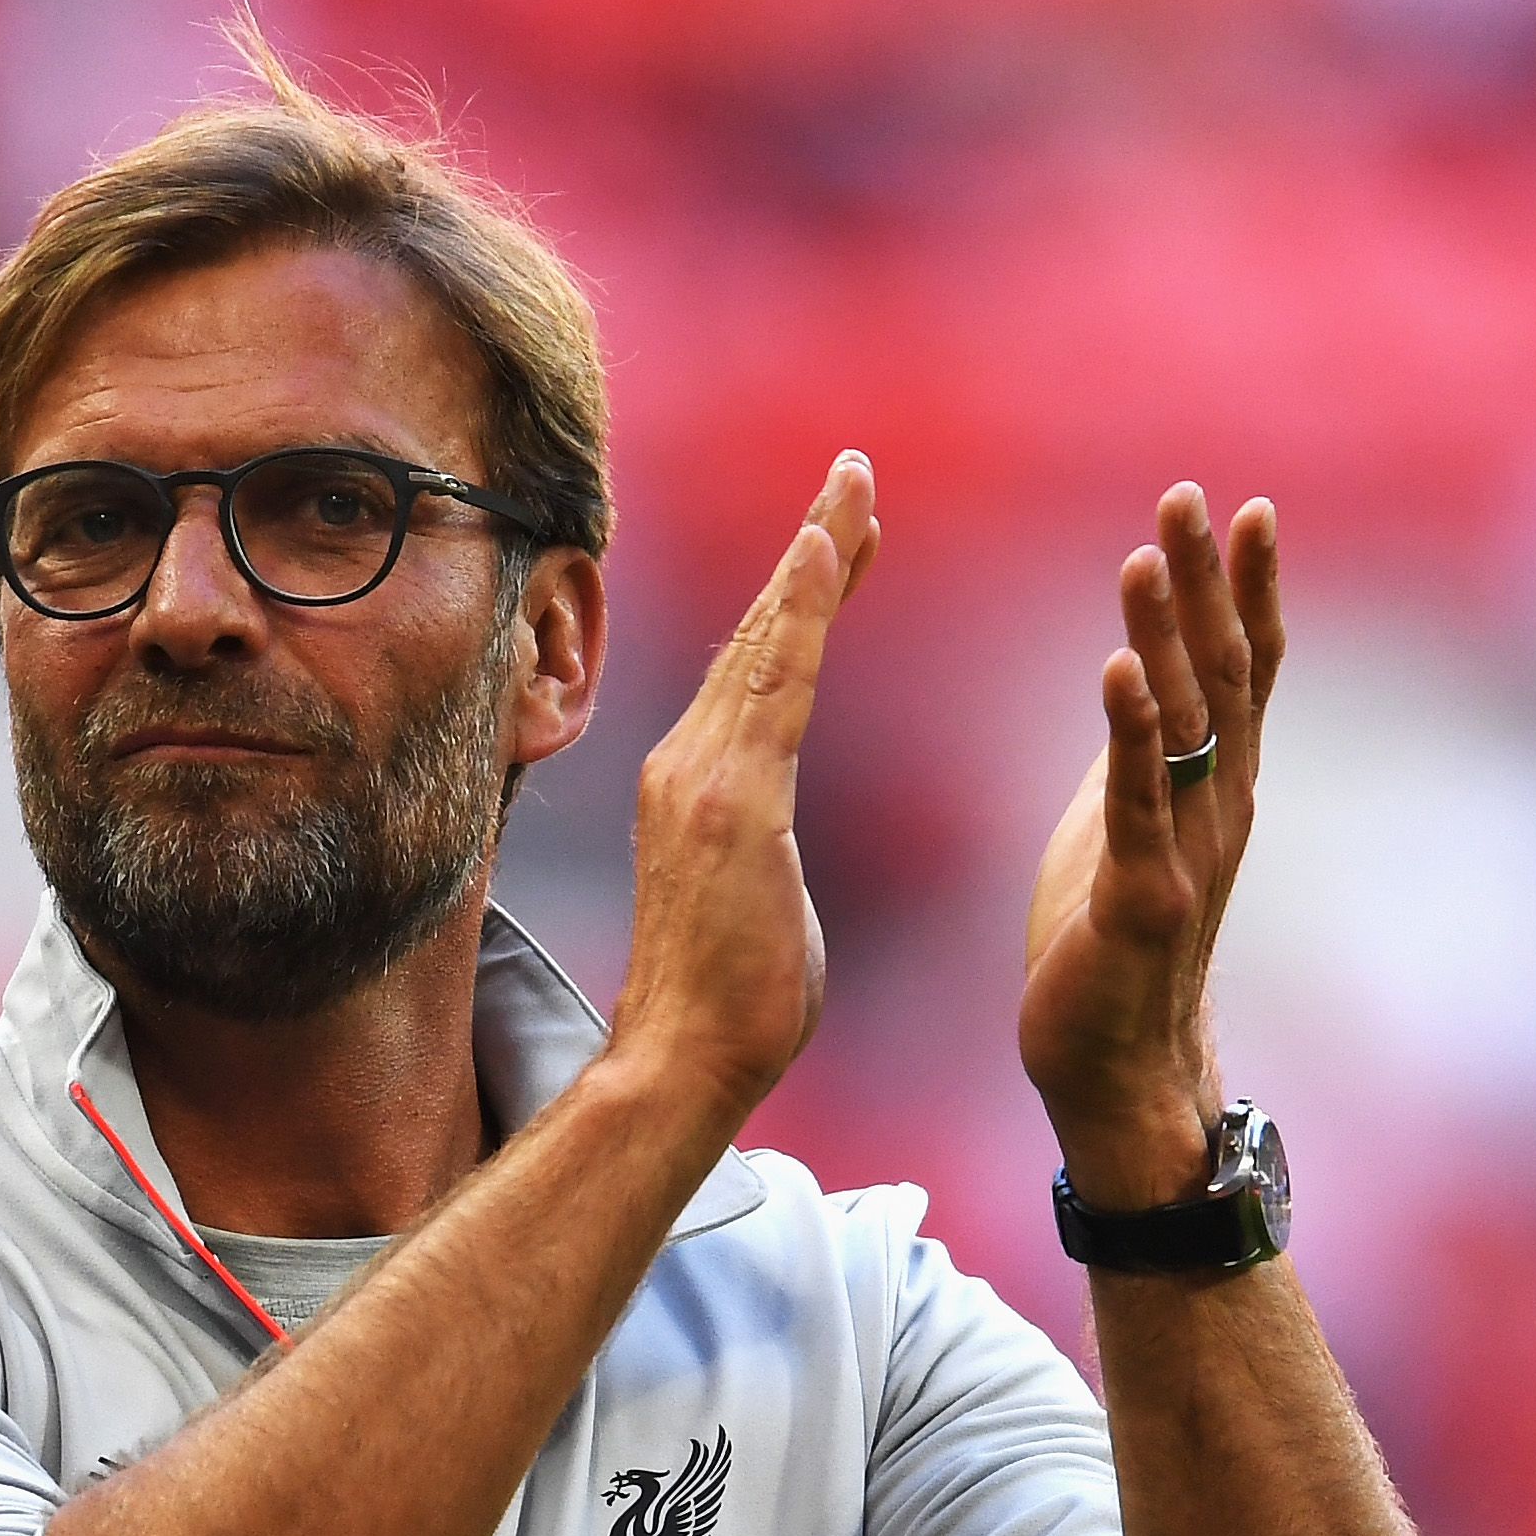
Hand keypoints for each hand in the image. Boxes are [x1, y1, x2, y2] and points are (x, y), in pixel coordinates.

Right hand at [606, 451, 881, 1133]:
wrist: (680, 1065)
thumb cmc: (728, 1009)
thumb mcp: (757, 902)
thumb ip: (765, 853)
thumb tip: (772, 859)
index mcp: (697, 786)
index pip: (758, 670)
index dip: (798, 596)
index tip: (841, 535)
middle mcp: (687, 764)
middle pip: (759, 635)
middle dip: (811, 547)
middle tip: (854, 470)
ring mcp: (701, 777)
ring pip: (766, 640)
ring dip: (814, 553)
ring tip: (855, 482)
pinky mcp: (731, 799)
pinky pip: (776, 681)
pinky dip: (801, 607)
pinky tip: (827, 547)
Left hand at [1019, 484, 1282, 1208]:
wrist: (1115, 1066)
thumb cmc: (1111, 941)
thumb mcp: (1127, 822)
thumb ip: (1144, 751)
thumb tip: (1144, 674)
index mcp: (1214, 784)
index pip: (1242, 665)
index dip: (1245, 585)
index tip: (1242, 506)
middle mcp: (1219, 805)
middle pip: (1223, 672)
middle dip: (1206, 581)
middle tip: (1190, 497)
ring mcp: (1188, 849)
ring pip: (1186, 723)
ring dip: (1165, 634)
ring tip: (1143, 557)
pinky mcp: (1141, 896)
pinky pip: (1138, 800)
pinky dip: (1130, 732)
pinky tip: (1118, 670)